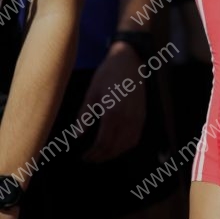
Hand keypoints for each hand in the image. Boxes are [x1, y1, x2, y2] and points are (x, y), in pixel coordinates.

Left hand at [79, 43, 146, 162]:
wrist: (129, 60)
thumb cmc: (107, 74)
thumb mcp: (91, 93)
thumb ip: (84, 116)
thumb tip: (76, 136)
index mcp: (113, 112)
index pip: (103, 143)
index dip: (93, 153)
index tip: (84, 156)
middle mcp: (128, 117)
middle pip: (115, 147)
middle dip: (101, 156)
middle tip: (89, 158)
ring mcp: (138, 117)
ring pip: (127, 144)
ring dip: (114, 153)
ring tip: (101, 154)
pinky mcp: (143, 115)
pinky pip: (135, 137)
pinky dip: (126, 145)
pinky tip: (116, 146)